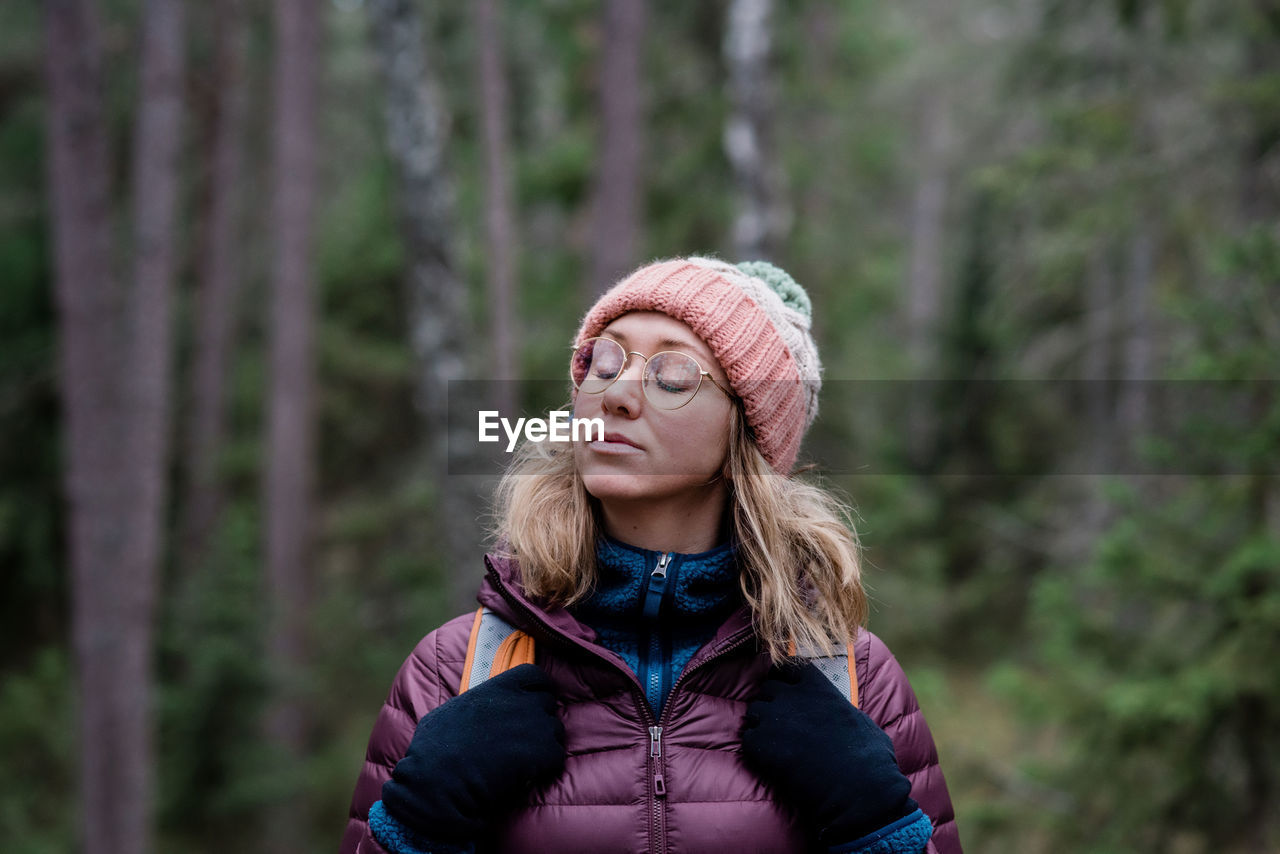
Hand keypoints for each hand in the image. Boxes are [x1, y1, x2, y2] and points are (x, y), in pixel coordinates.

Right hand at [381, 663, 566, 842]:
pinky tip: (527, 775)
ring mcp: (535, 725)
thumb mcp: (448, 712)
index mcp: (498, 688)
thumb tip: (472, 709)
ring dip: (545, 745)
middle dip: (540, 719)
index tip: (532, 702)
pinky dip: (546, 767)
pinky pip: (557, 755)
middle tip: (525, 739)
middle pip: (548, 703)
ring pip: (555, 731)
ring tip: (524, 761)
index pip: (534, 675)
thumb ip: (471, 704)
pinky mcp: (544, 752)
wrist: (441, 782)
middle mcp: (522, 701)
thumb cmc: (434, 750)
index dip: (537, 689)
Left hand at [740, 661, 915, 844]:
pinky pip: (748, 738)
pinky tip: (769, 759)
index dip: (786, 678)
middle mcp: (792, 696)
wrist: (856, 788)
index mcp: (818, 687)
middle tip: (779, 721)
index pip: (790, 667)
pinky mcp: (761, 743)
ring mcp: (774, 718)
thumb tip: (841, 714)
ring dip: (761, 723)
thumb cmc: (869, 757)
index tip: (787, 688)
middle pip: (768, 688)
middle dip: (771, 701)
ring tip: (773, 741)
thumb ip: (842, 710)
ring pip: (754, 711)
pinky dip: (755, 747)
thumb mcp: (861, 721)